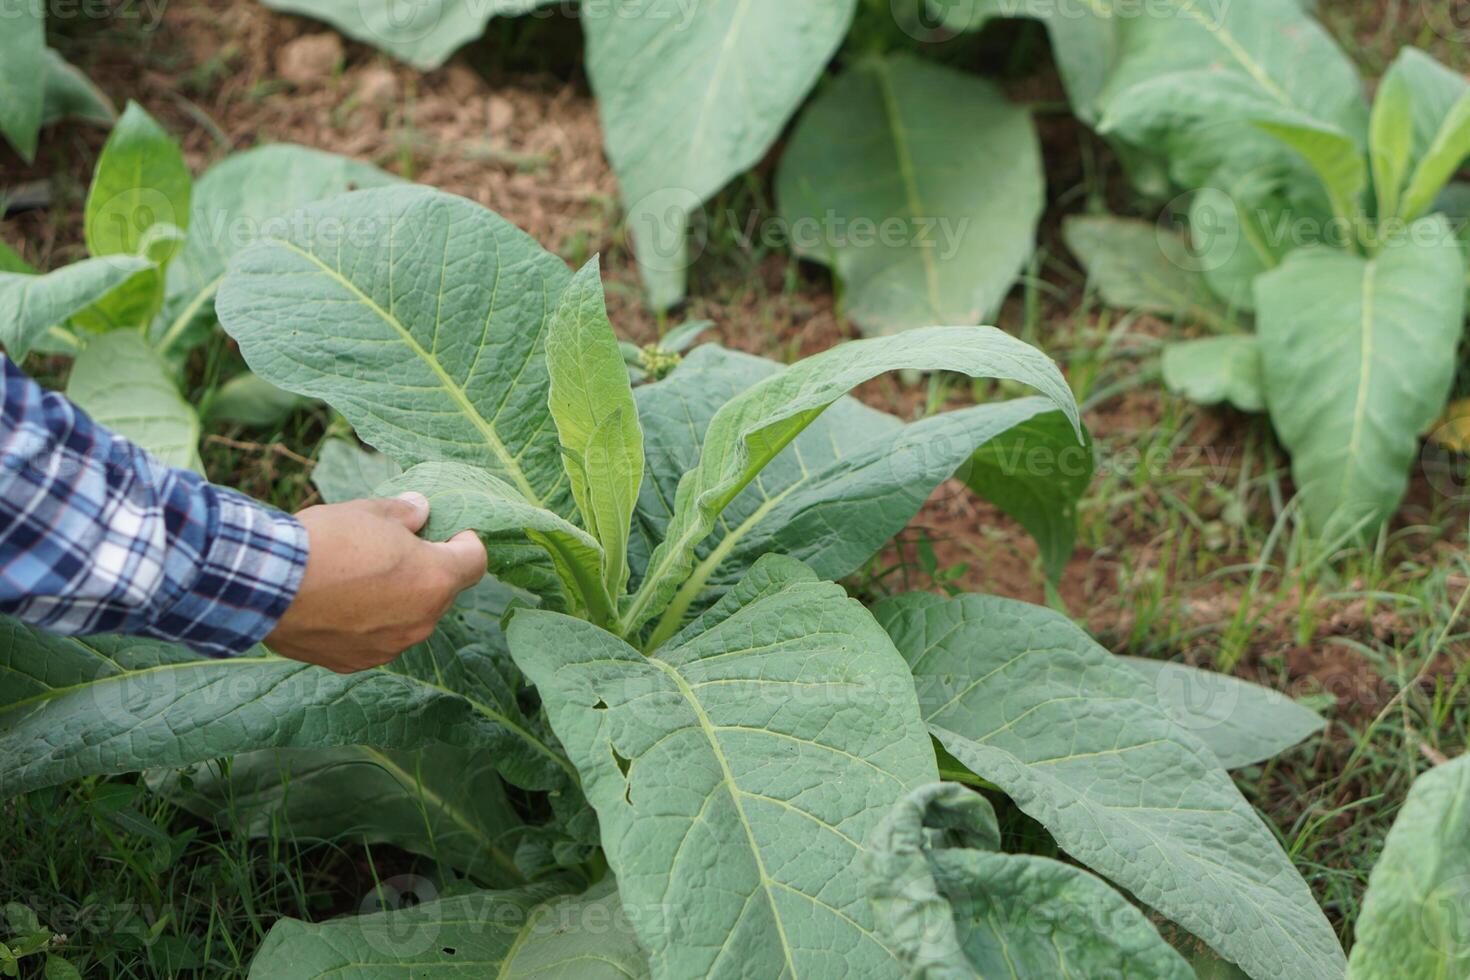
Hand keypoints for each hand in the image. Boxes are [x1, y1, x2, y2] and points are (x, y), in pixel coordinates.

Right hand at [266, 493, 486, 672]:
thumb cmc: (325, 541)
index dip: (465, 542)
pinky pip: (376, 639)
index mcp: (435, 579)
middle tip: (396, 551)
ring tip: (359, 577)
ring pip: (409, 619)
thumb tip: (421, 510)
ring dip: (398, 600)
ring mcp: (390, 646)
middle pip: (441, 592)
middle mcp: (422, 621)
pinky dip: (368, 623)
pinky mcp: (357, 662)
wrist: (267, 584)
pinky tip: (338, 604)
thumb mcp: (369, 511)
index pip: (477, 561)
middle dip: (427, 571)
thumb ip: (405, 513)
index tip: (449, 532)